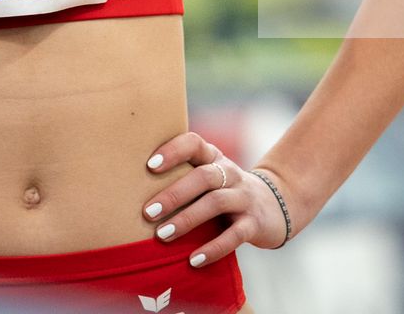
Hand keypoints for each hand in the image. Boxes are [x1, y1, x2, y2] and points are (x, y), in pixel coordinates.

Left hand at [142, 131, 288, 267]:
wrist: (274, 206)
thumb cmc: (224, 192)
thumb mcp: (208, 178)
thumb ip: (181, 177)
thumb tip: (128, 189)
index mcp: (214, 158)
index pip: (194, 143)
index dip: (173, 151)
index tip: (149, 166)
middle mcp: (230, 174)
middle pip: (203, 177)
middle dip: (173, 194)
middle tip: (147, 213)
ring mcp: (244, 197)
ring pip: (216, 203)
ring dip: (187, 219)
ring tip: (162, 236)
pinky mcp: (254, 223)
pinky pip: (234, 235)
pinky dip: (213, 248)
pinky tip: (193, 260)